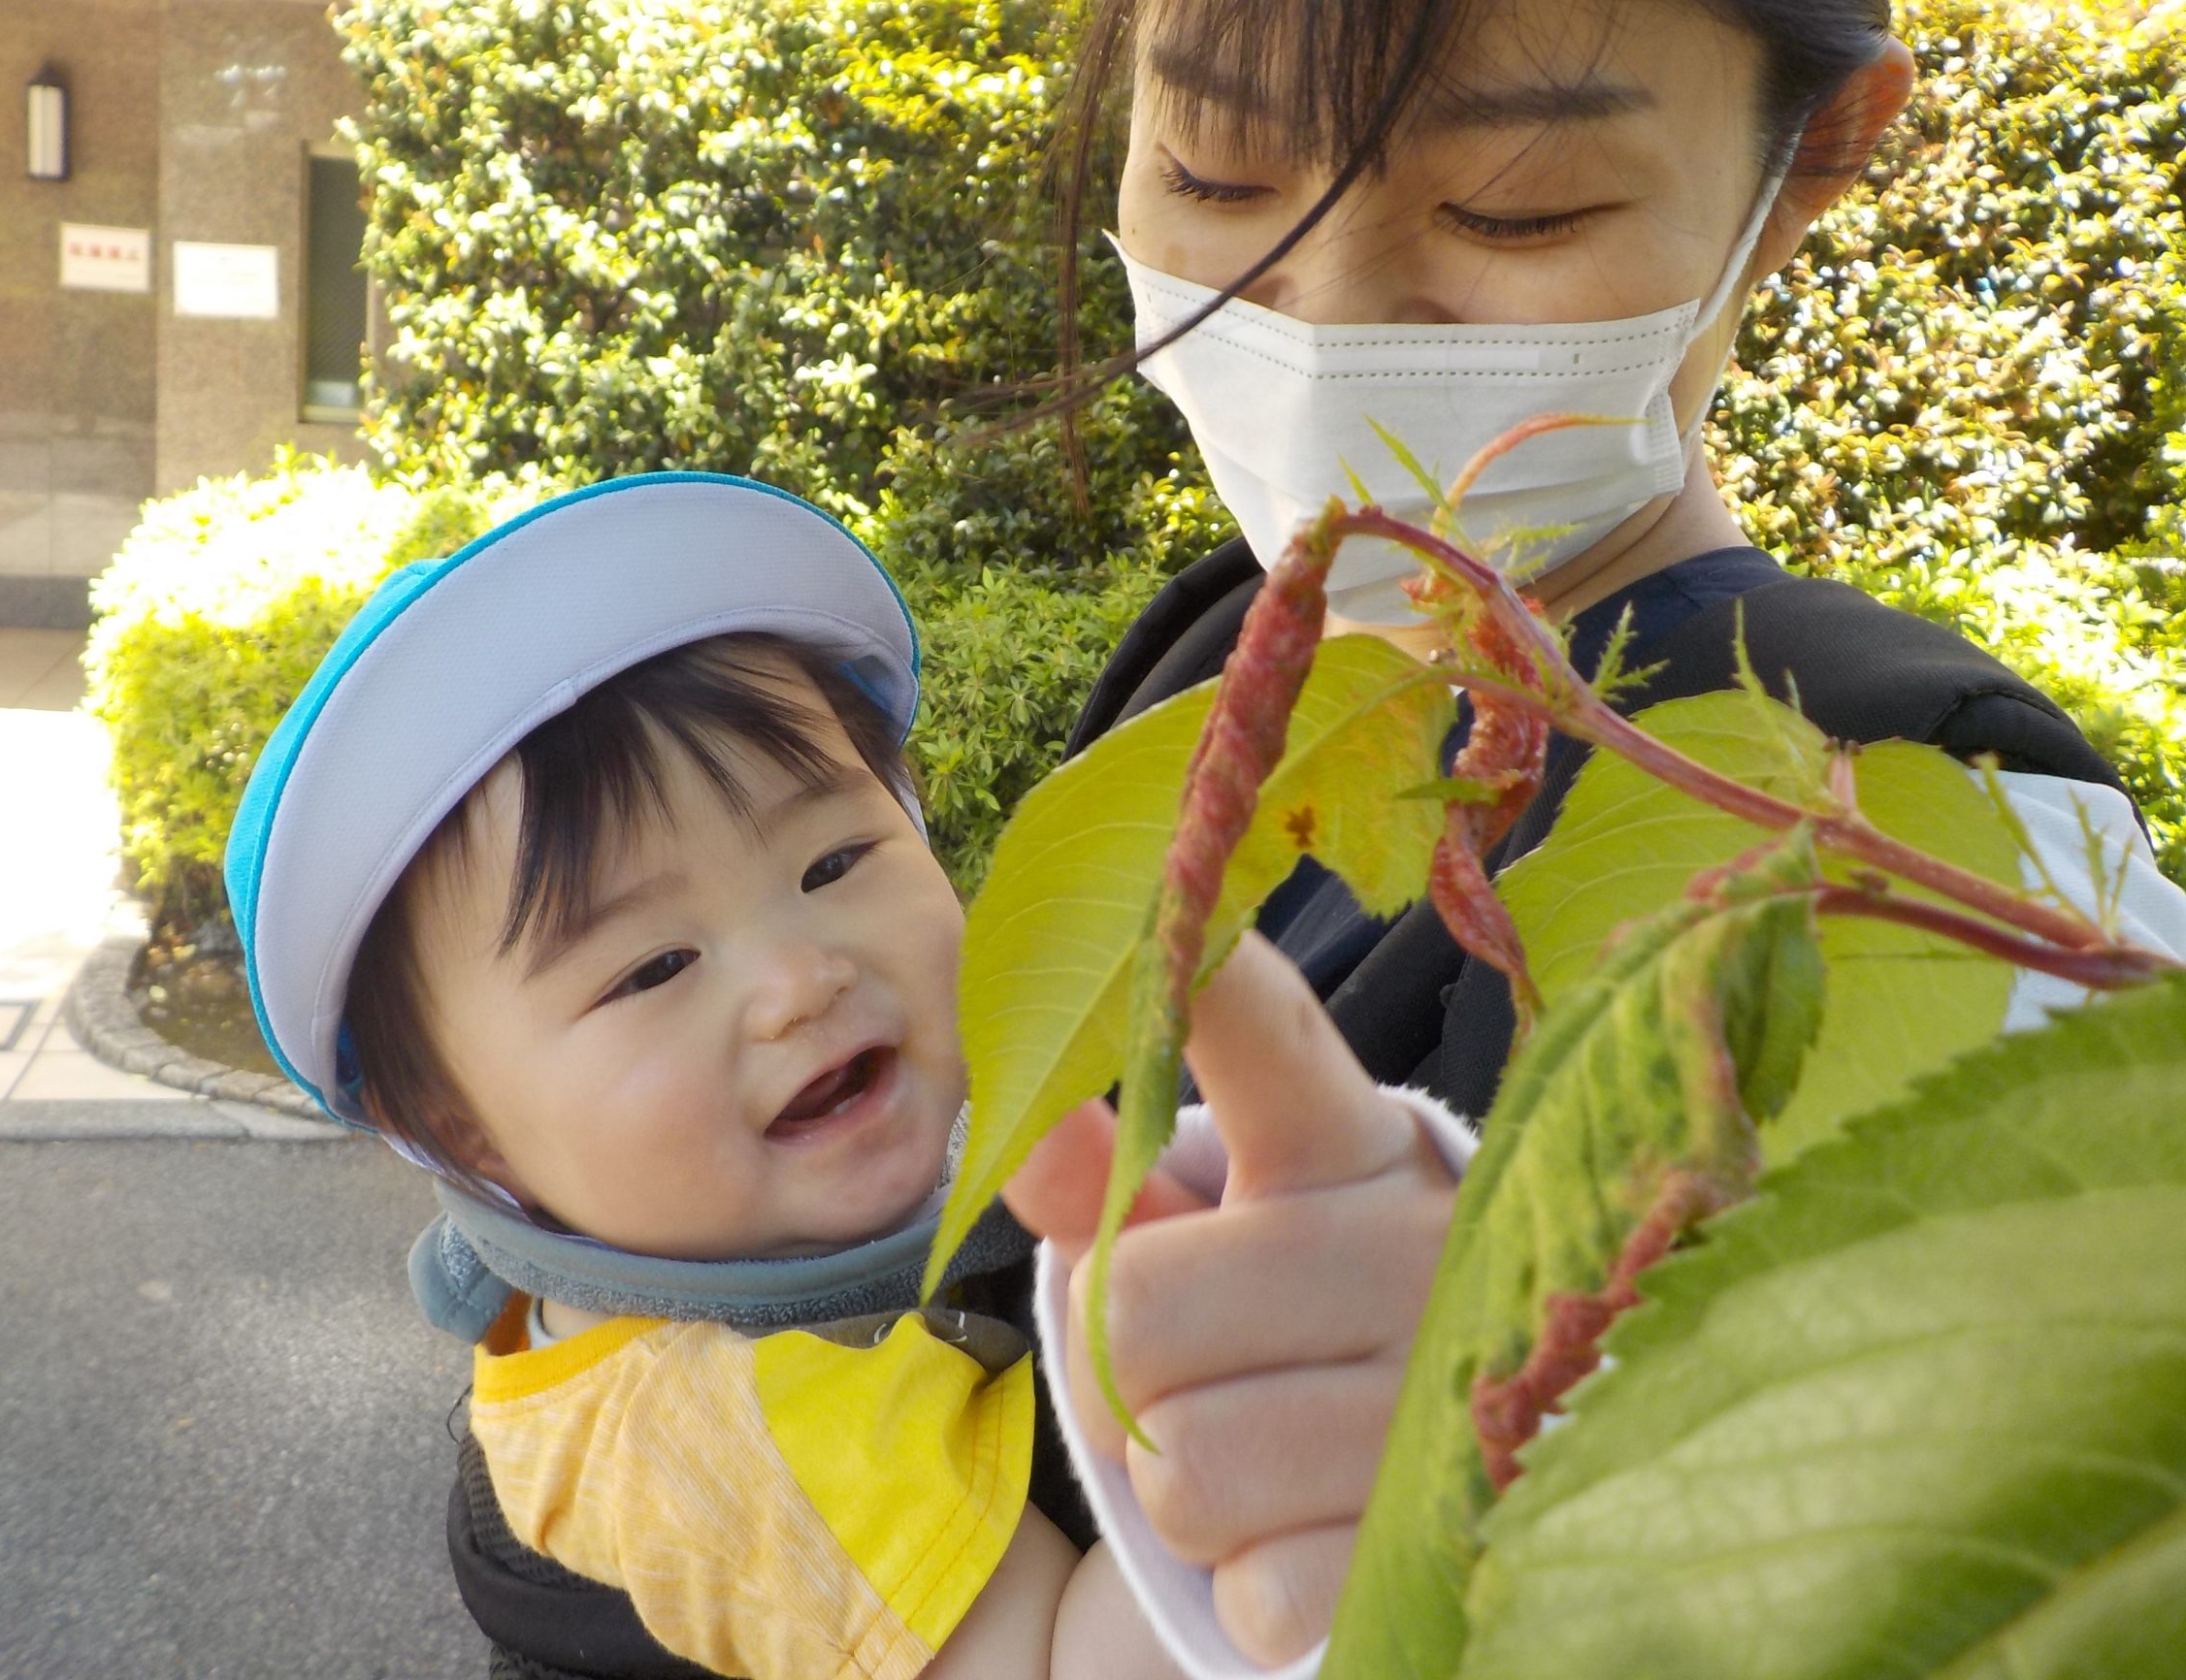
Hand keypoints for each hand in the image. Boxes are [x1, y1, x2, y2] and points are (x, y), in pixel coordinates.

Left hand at [1002, 934, 1456, 1666]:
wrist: (1464, 1487)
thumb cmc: (1298, 1326)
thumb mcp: (1216, 1232)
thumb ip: (1107, 1174)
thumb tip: (1015, 1117)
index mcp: (1345, 1144)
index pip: (1260, 1027)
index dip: (1194, 968)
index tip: (1152, 891)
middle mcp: (1412, 1245)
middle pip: (1130, 1308)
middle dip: (1122, 1371)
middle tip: (1198, 1374)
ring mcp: (1446, 1394)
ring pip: (1182, 1462)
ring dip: (1186, 1490)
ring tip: (1264, 1458)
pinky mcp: (1448, 1535)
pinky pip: (1255, 1583)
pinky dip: (1252, 1587)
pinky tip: (1309, 1541)